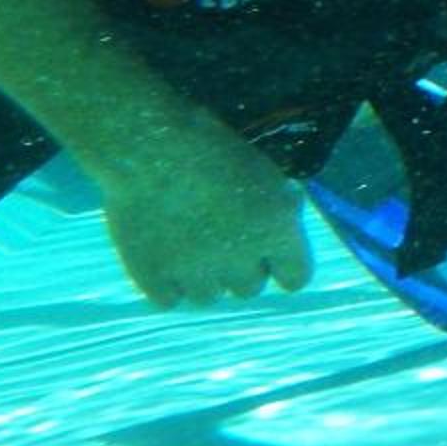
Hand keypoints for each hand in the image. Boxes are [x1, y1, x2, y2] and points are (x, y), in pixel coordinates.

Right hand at [96, 119, 313, 309]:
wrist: (150, 146)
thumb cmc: (211, 146)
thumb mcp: (264, 170)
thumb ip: (279, 206)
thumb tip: (284, 226)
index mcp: (275, 230)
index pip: (296, 277)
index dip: (284, 267)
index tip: (271, 259)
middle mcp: (241, 257)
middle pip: (250, 288)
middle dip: (240, 268)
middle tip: (221, 242)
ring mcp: (196, 272)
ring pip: (208, 296)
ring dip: (203, 278)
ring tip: (188, 245)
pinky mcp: (154, 278)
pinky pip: (170, 299)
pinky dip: (167, 284)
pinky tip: (163, 257)